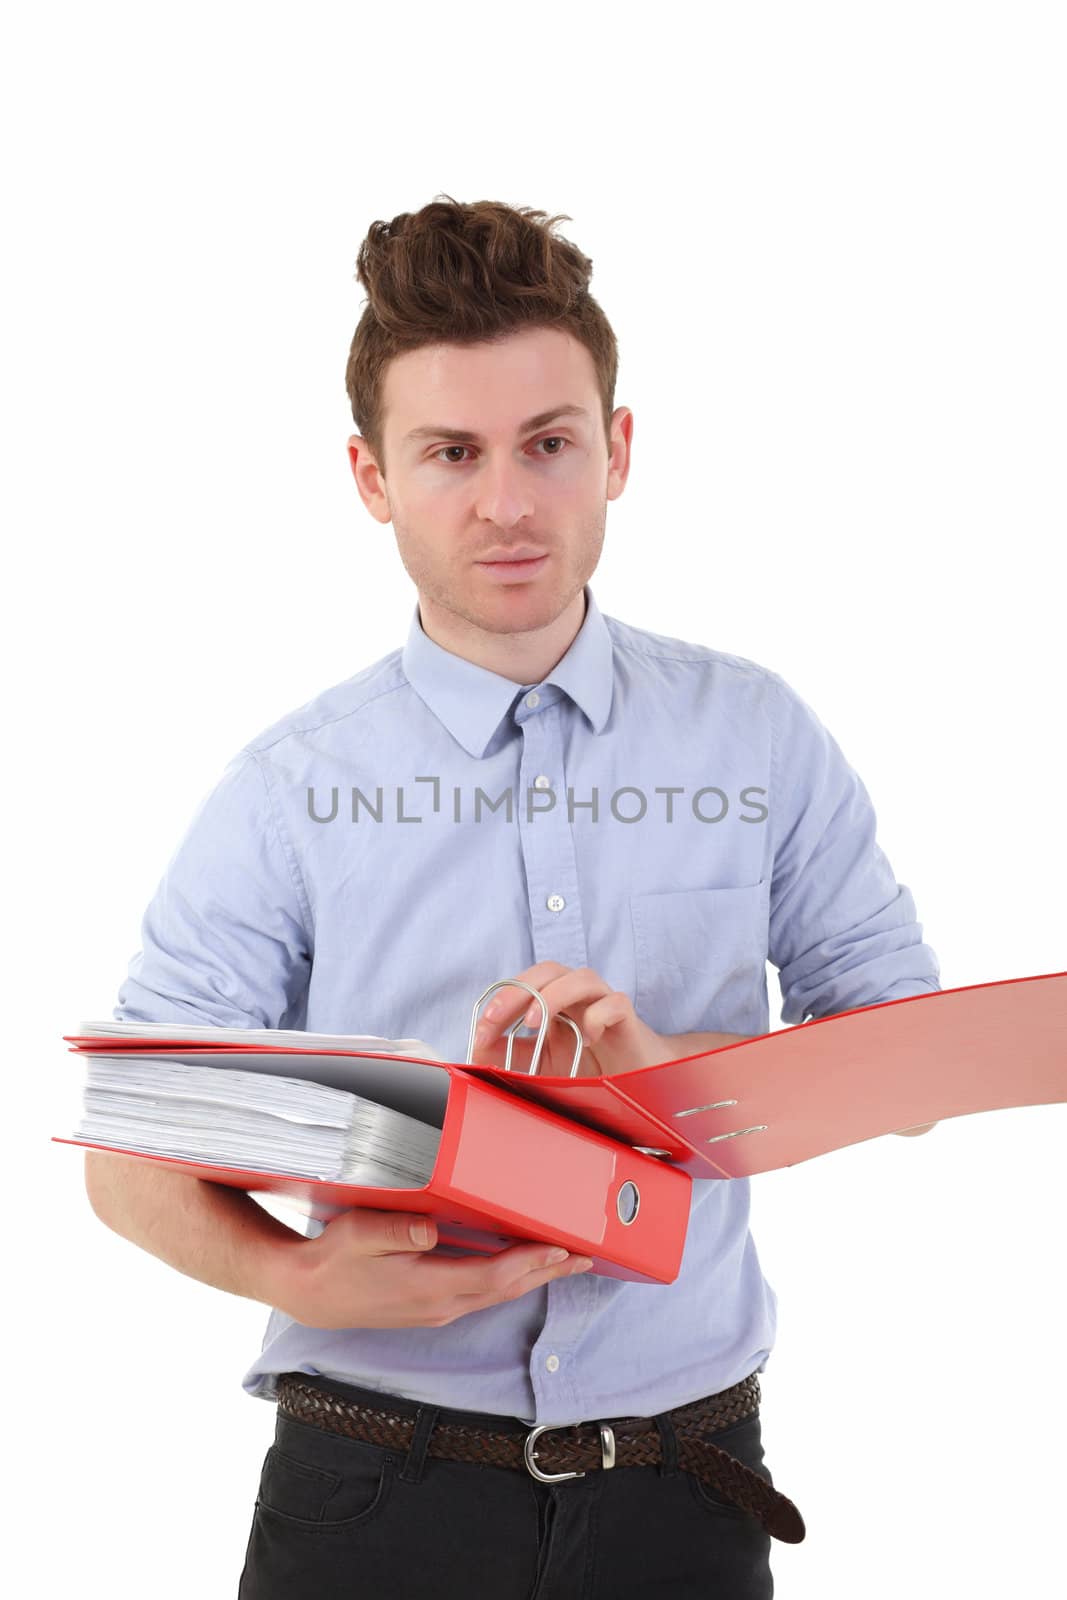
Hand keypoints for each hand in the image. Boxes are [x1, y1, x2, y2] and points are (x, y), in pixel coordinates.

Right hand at [274, 1207, 593, 1329]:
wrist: (308, 1294)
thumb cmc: (332, 1259)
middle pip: (508, 1290)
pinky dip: (510, 1282)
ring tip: (565, 1262)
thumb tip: (432, 1227)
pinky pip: (483, 1295)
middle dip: (548, 1272)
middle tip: (585, 1256)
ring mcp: (437, 1311)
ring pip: (498, 1295)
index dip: (531, 1262)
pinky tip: (520, 1269)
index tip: (561, 1246)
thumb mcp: (358, 1234)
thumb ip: (396, 1229)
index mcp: (429, 1287)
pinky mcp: (432, 1309)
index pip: (494, 1276)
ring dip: (534, 1278)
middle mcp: (441, 1306)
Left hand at [471, 962, 679, 1077]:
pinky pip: (615, 1003)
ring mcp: (605, 1004)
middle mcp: (579, 996)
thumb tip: (476, 1054)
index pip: (525, 983)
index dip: (501, 998)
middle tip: (497, 1018)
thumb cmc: (591, 1068)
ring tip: (533, 1023)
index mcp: (556, 1001)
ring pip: (583, 977)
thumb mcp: (542, 1065)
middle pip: (549, 970)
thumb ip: (511, 1058)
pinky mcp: (629, 1021)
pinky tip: (588, 1039)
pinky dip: (598, 1015)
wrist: (638, 1084)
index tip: (481, 1028)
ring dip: (553, 995)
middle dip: (519, 989)